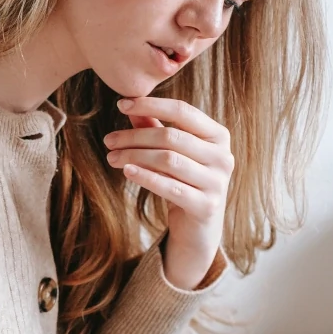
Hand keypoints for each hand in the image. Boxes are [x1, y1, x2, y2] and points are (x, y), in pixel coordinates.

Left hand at [103, 97, 232, 289]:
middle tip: (109, 140)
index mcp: (219, 135)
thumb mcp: (173, 153)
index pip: (183, 111)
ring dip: (135, 156)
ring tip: (112, 157)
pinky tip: (126, 171)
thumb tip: (131, 106)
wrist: (199, 229)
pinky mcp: (206, 206)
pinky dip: (145, 177)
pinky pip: (170, 187)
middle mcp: (223, 157)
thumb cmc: (185, 183)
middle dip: (135, 136)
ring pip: (168, 160)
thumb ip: (156, 128)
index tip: (121, 104)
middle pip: (172, 137)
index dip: (151, 105)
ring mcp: (217, 182)